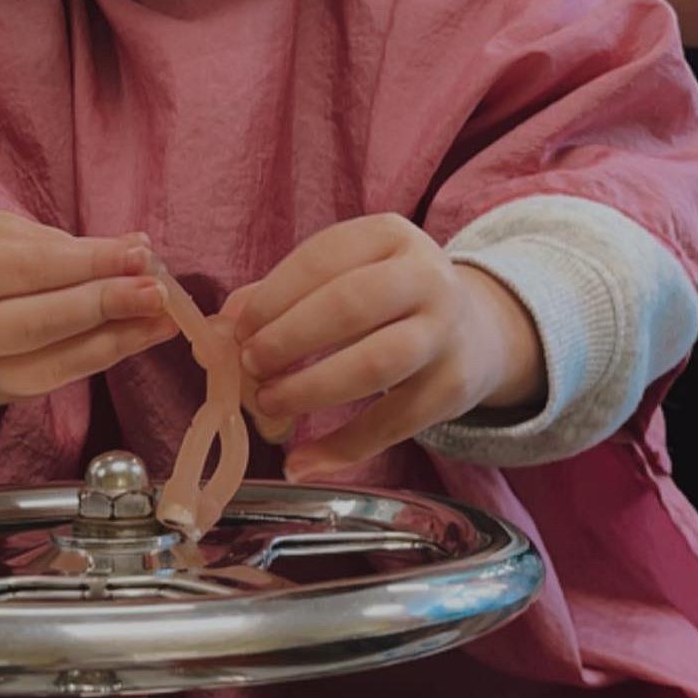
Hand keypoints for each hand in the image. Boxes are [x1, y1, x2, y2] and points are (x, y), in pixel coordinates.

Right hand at [0, 210, 176, 403]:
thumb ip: (54, 241)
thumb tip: (132, 247)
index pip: (25, 271)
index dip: (88, 263)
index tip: (140, 252)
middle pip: (35, 323)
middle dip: (105, 306)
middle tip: (158, 290)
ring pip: (48, 365)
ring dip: (113, 342)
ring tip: (161, 319)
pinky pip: (50, 380)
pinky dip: (96, 358)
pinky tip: (132, 337)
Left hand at [227, 214, 545, 479]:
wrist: (473, 329)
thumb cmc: (384, 299)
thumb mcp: (342, 275)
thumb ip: (281, 294)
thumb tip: (223, 326)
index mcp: (389, 236)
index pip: (323, 258)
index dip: (274, 296)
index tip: (239, 328)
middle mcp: (426, 277)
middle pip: (352, 305)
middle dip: (290, 337)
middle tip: (250, 365)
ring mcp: (444, 334)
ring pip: (376, 364)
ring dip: (312, 389)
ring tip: (269, 404)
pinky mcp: (452, 389)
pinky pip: (392, 424)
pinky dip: (341, 448)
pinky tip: (301, 461)